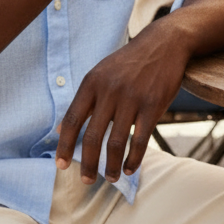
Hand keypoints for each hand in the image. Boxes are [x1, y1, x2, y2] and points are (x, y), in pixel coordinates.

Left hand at [56, 22, 187, 181]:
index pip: (72, 120)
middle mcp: (109, 90)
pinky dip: (133, 159)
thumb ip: (83, 101)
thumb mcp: (100, 73)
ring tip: (111, 178)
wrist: (163, 44)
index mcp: (92, 82)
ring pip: (116, 142)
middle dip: (88, 164)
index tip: (61, 166)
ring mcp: (132, 97)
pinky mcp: (153, 104)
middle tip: (87, 180)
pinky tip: (130, 168)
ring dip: (112, 166)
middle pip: (93, 137)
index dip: (64, 146)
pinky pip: (140, 140)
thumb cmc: (129, 63)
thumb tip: (60, 129)